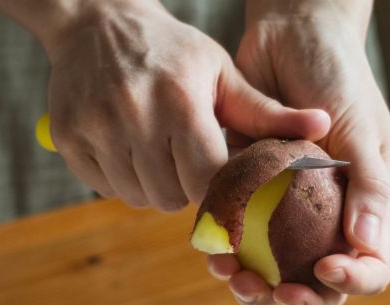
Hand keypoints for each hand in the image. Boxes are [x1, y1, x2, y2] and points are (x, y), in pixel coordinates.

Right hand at [42, 0, 329, 209]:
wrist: (96, 22)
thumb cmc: (172, 52)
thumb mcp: (222, 73)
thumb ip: (267, 112)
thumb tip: (323, 127)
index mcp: (181, 102)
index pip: (208, 179)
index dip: (219, 189)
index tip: (223, 182)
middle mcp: (134, 116)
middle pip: (172, 196)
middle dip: (186, 190)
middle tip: (188, 164)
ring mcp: (95, 128)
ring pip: (138, 197)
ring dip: (154, 188)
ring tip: (158, 154)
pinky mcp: (67, 138)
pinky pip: (104, 187)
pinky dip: (121, 180)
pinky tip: (128, 149)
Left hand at [210, 2, 389, 304]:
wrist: (290, 36)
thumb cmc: (337, 77)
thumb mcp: (361, 127)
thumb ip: (369, 186)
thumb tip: (366, 245)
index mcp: (361, 209)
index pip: (368, 265)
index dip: (351, 281)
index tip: (324, 268)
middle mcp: (322, 218)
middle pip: (315, 283)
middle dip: (294, 298)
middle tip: (272, 290)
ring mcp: (282, 211)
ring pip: (270, 270)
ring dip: (251, 284)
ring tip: (230, 272)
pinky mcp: (246, 195)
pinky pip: (235, 237)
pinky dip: (224, 250)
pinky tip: (211, 248)